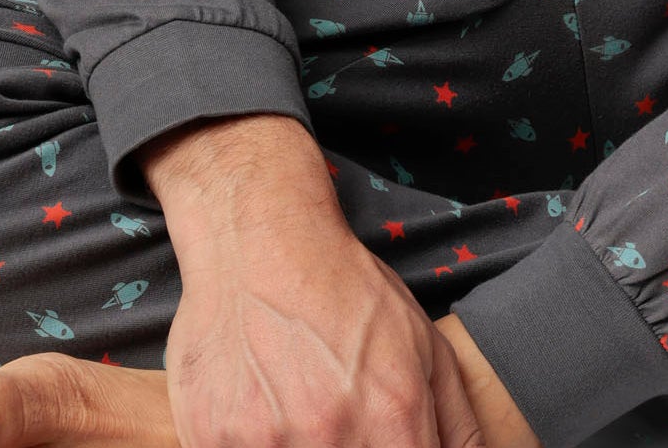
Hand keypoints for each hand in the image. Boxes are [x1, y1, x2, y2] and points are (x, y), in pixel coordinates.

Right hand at [141, 117, 483, 447]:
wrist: (260, 241)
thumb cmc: (345, 289)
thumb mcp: (423, 341)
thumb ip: (455, 423)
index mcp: (393, 417)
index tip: (386, 440)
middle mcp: (331, 438)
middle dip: (350, 447)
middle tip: (338, 421)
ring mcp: (265, 444)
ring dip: (299, 445)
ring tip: (300, 409)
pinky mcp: (212, 439)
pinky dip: (253, 442)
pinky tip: (262, 412)